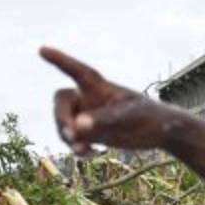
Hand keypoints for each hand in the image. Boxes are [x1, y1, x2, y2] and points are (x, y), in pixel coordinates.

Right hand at [40, 46, 177, 153]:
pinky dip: (77, 147)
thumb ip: (102, 120)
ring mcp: (89, 116)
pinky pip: (73, 139)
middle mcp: (90, 99)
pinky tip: (90, 155)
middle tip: (71, 135)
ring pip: (64, 123)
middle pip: (62, 102)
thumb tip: (76, 127)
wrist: (162, 132)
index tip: (42, 50)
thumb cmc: (149, 117)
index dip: (59, 60)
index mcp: (100, 87)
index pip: (77, 71)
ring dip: (68, 137)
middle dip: (61, 118)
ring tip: (83, 151)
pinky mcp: (92, 133)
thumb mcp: (128, 117)